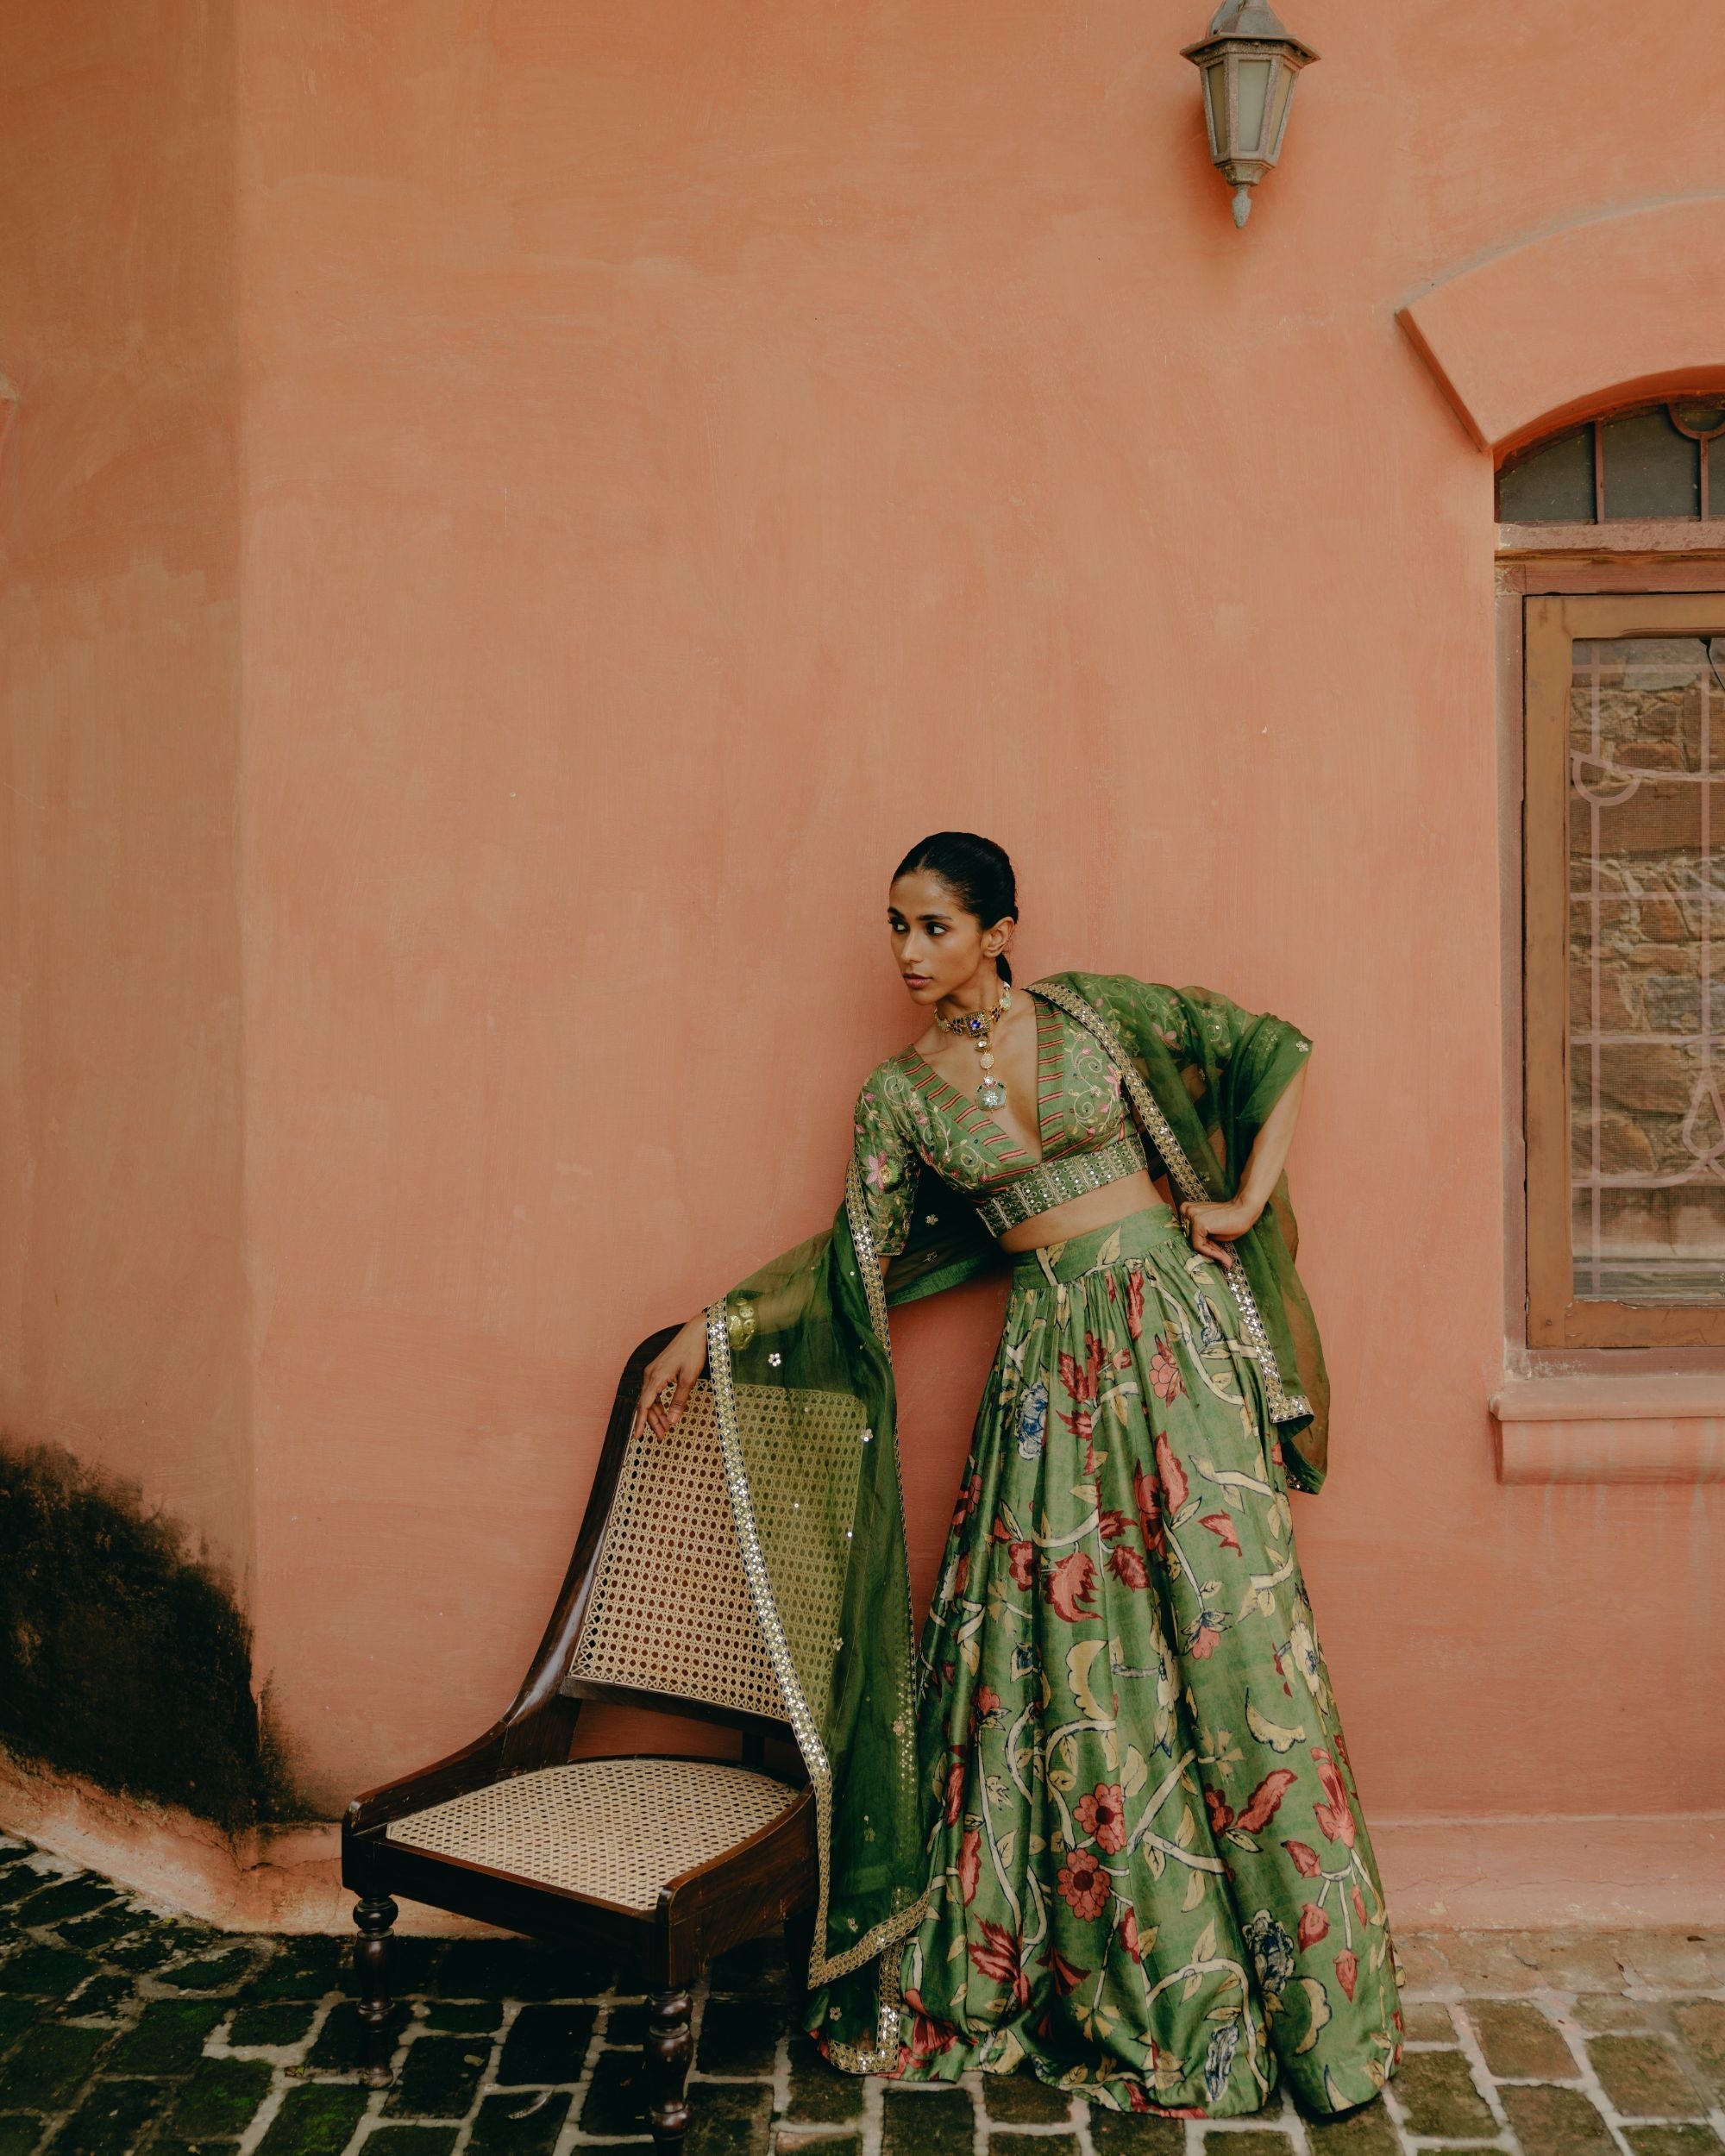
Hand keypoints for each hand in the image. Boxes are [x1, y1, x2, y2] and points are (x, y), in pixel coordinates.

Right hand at [632, 1316, 709, 1438]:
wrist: (696, 1332)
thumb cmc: (693, 1352)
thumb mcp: (689, 1379)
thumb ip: (679, 1401)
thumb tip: (672, 1422)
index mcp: (655, 1377)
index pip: (644, 1405)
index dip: (640, 1422)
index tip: (637, 1437)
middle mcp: (650, 1374)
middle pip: (646, 1403)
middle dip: (653, 1421)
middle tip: (662, 1436)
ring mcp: (653, 1371)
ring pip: (650, 1398)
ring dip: (657, 1414)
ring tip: (666, 1428)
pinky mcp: (659, 1369)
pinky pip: (655, 1391)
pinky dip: (660, 1403)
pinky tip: (666, 1412)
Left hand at [1178, 1199, 1256, 1268]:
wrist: (1245, 1210)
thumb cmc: (1232, 1219)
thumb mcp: (1214, 1231)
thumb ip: (1204, 1238)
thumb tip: (1202, 1254)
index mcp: (1189, 1210)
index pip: (1192, 1234)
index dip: (1206, 1246)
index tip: (1218, 1255)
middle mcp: (1187, 1210)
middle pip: (1193, 1239)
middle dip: (1209, 1250)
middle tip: (1223, 1259)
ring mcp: (1191, 1215)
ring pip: (1196, 1243)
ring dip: (1212, 1253)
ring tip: (1225, 1259)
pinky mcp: (1197, 1222)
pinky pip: (1199, 1245)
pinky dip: (1211, 1253)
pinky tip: (1223, 1257)